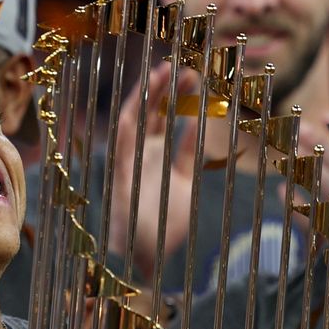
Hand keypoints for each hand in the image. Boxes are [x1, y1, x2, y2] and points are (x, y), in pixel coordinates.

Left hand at [107, 64, 219, 279]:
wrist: (142, 262)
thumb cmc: (127, 230)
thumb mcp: (123, 190)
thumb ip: (124, 159)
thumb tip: (124, 124)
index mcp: (124, 157)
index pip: (133, 116)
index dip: (144, 92)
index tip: (160, 70)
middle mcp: (140, 158)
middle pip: (151, 114)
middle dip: (163, 89)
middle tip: (180, 66)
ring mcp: (160, 168)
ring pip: (170, 128)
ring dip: (180, 104)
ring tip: (194, 78)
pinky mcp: (180, 183)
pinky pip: (189, 152)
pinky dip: (196, 133)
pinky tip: (206, 114)